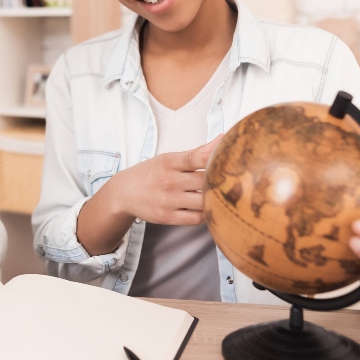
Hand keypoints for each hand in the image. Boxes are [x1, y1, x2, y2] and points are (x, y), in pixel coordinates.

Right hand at [75, 136, 219, 255]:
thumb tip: (221, 140)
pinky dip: (206, 214)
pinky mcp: (168, 217)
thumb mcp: (168, 159)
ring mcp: (168, 200)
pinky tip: (209, 208)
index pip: (194, 158)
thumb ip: (195, 153)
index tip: (229, 155)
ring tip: (224, 196)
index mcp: (169, 162)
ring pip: (202, 201)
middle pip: (204, 181)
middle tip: (235, 181)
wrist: (124, 193)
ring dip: (215, 199)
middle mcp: (169, 181)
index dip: (213, 156)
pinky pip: (195, 218)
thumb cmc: (150, 173)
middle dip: (221, 181)